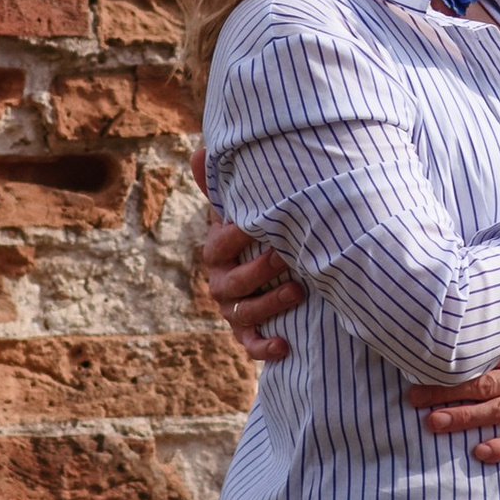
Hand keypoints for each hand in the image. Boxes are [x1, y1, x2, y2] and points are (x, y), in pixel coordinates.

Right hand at [192, 143, 303, 360]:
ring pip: (242, 314)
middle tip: (284, 255)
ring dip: (269, 304)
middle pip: (230, 284)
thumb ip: (222, 186)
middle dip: (257, 271)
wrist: (273, 272)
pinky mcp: (248, 333)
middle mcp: (221, 283)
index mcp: (218, 252)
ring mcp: (233, 310)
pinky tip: (285, 344)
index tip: (255, 224)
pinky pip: (250, 345)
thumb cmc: (256, 233)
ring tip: (298, 291)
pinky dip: (264, 348)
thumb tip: (201, 151)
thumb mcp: (240, 210)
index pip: (219, 246)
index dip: (234, 237)